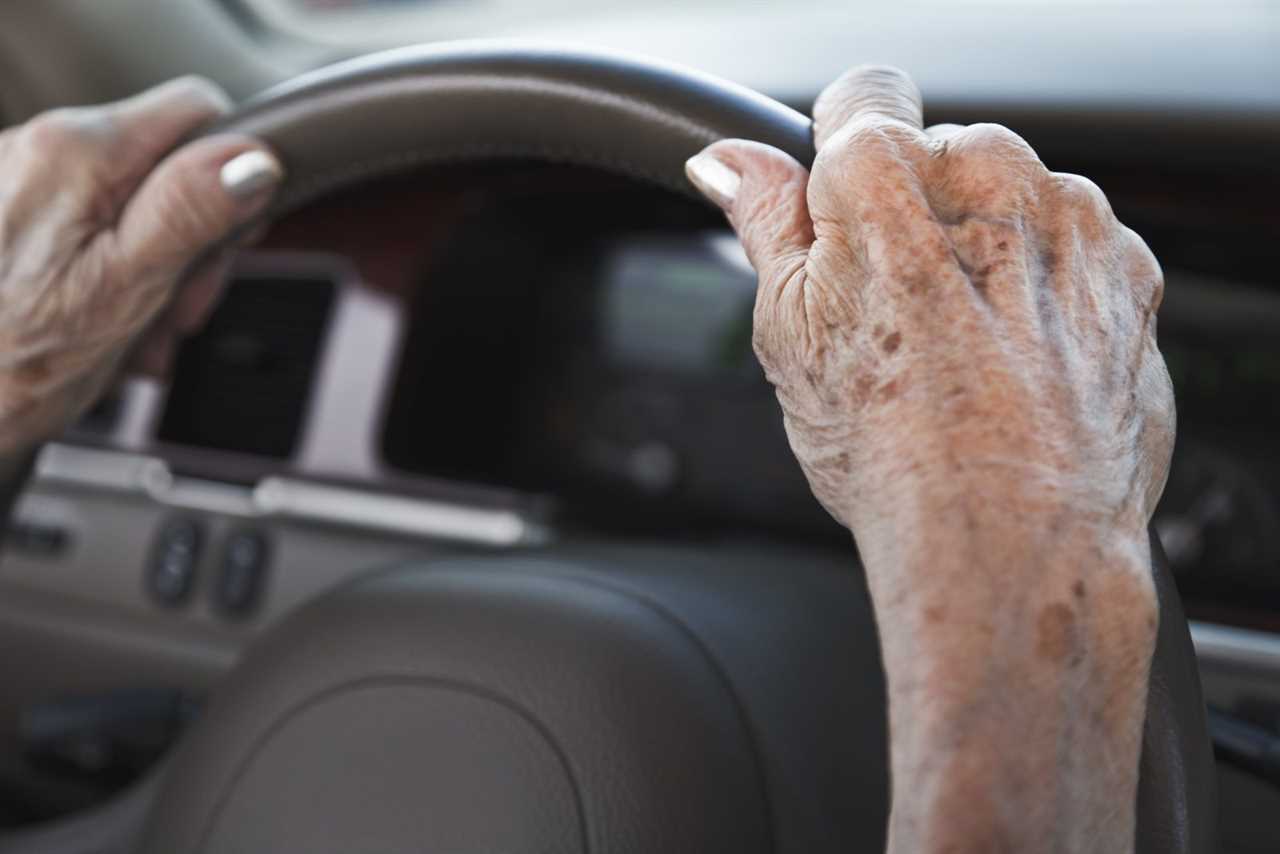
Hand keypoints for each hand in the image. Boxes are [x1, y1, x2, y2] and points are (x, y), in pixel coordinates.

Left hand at [0, 77, 281, 451]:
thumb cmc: (9, 363)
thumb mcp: (123, 290)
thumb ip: (188, 212)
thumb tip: (251, 159)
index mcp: (77, 153)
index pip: (199, 111)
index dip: (232, 177)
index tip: (227, 242)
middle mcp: (38, 147)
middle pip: (167, 163)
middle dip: (191, 241)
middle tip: (175, 311)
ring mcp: (17, 179)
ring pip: (132, 201)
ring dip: (154, 269)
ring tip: (134, 335)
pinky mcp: (7, 213)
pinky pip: (90, 226)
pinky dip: (111, 274)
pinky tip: (100, 326)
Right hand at [687, 66, 1174, 852]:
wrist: (1009, 542)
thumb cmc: (890, 451)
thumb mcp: (786, 333)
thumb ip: (763, 222)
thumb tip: (726, 164)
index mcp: (886, 175)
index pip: (862, 95)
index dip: (842, 155)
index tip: (841, 207)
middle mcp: (990, 174)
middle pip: (941, 154)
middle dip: (917, 212)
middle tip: (894, 312)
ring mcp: (1071, 219)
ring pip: (1012, 201)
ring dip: (987, 249)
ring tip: (959, 351)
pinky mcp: (1128, 270)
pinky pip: (1073, 249)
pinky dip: (1048, 288)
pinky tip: (1015, 363)